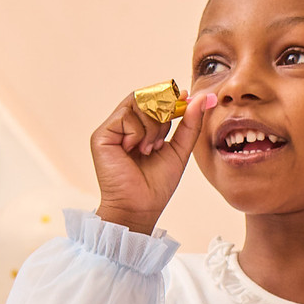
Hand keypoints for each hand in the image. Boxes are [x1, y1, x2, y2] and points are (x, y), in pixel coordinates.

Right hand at [91, 90, 216, 235]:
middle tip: (162, 139)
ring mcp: (112, 129)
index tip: (185, 97)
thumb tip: (202, 97)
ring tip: (149, 149)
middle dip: (162, 112)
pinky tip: (137, 150)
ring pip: (137, 103)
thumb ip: (190, 123)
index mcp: (140, 128)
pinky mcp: (101, 136)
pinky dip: (138, 132)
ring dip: (152, 125)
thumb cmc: (157, 185)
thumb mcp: (180, 149)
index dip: (169, 95)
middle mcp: (124, 126)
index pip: (153, 98)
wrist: (141, 207)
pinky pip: (125, 116)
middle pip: (145, 95)